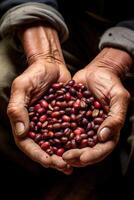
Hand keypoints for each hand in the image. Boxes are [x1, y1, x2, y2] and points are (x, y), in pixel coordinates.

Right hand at [7, 25, 71, 173]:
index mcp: (24, 120)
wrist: (51, 64)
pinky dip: (74, 140)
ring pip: (57, 143)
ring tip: (75, 163)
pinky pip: (68, 131)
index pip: (27, 143)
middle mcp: (38, 125)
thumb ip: (17, 107)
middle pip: (43, 147)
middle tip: (65, 166)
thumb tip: (21, 132)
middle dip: (53, 159)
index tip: (49, 161)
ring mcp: (51, 122)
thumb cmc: (34, 73)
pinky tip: (83, 147)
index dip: (37, 154)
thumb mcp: (22, 87)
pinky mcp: (63, 117)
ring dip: (65, 154)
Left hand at [62, 47, 131, 166]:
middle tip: (66, 158)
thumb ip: (115, 117)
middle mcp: (93, 130)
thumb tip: (104, 136)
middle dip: (76, 156)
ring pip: (73, 142)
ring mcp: (81, 125)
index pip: (102, 148)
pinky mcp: (70, 118)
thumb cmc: (110, 83)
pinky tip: (48, 138)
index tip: (82, 158)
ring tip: (55, 154)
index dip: (93, 155)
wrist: (97, 72)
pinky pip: (63, 128)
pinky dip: (56, 135)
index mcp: (108, 129)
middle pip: (86, 149)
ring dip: (64, 149)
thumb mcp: (118, 97)